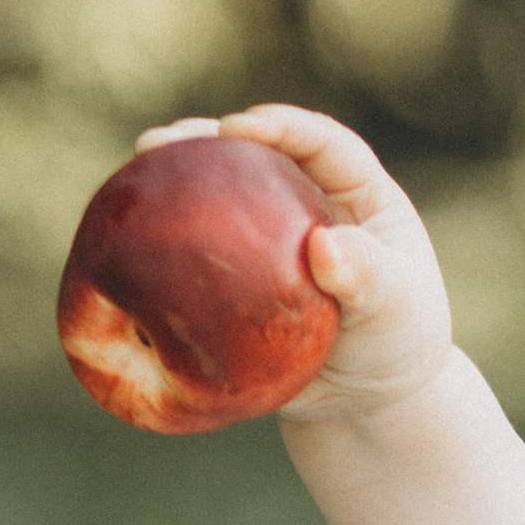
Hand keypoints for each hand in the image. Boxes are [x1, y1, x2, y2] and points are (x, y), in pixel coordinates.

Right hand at [137, 106, 453, 425]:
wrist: (370, 398)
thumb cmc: (398, 344)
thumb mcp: (398, 309)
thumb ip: (369, 276)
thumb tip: (324, 245)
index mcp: (355, 193)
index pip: (321, 144)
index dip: (281, 127)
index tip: (240, 129)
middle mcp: (305, 202)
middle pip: (253, 158)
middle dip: (205, 142)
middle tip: (159, 143)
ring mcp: (266, 241)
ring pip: (218, 201)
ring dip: (173, 182)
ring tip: (133, 170)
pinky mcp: (237, 281)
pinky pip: (200, 260)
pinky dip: (167, 248)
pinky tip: (125, 244)